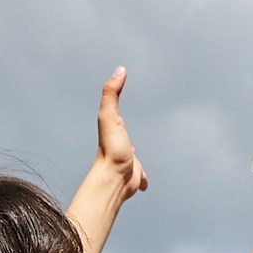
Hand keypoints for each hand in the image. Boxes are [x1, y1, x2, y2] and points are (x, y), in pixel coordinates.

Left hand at [93, 68, 149, 200]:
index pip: (114, 117)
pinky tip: (143, 183)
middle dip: (127, 140)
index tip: (118, 106)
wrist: (113, 180)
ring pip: (134, 161)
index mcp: (113, 133)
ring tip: (134, 158)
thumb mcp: (109, 115)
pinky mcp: (135, 178)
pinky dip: (143, 179)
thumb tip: (120, 69)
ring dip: (136, 161)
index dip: (115, 108)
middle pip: (124, 141)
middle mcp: (119, 148)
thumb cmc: (111, 148)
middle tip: (127, 136)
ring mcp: (127, 164)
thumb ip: (111, 93)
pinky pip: (142, 178)